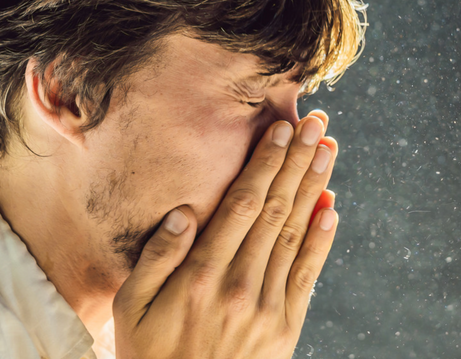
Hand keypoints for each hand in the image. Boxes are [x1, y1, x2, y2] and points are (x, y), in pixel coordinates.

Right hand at [113, 111, 338, 358]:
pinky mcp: (285, 328)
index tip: (281, 129)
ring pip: (296, 234)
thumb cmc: (149, 354)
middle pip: (275, 210)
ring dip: (314, 188)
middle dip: (296, 162)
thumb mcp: (130, 307)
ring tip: (327, 151)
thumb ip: (157, 256)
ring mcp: (267, 307)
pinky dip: (322, 239)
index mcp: (200, 275)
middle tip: (316, 124)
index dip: (264, 164)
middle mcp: (239, 285)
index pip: (241, 205)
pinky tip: (331, 206)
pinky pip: (307, 275)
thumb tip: (185, 210)